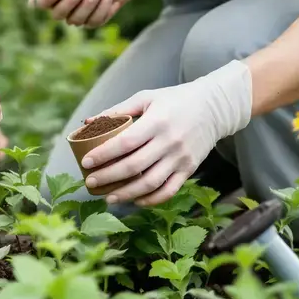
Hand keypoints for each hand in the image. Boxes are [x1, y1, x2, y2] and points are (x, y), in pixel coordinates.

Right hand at [28, 0, 141, 26]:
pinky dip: (102, 9)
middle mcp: (65, 5)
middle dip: (67, 5)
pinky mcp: (96, 19)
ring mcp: (80, 14)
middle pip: (56, 15)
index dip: (43, 0)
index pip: (39, 2)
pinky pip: (94, 21)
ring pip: (75, 20)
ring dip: (87, 7)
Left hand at [81, 61, 252, 205]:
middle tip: (91, 182)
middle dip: (109, 177)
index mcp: (157, 121)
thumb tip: (88, 123)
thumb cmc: (173, 100)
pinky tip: (135, 201)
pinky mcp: (189, 169)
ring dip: (127, 193)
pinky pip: (169, 190)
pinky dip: (151, 200)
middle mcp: (170, 141)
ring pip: (151, 183)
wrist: (213, 107)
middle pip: (134, 166)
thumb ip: (118, 110)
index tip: (86, 162)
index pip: (125, 142)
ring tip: (108, 197)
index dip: (103, 155)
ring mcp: (181, 157)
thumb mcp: (146, 98)